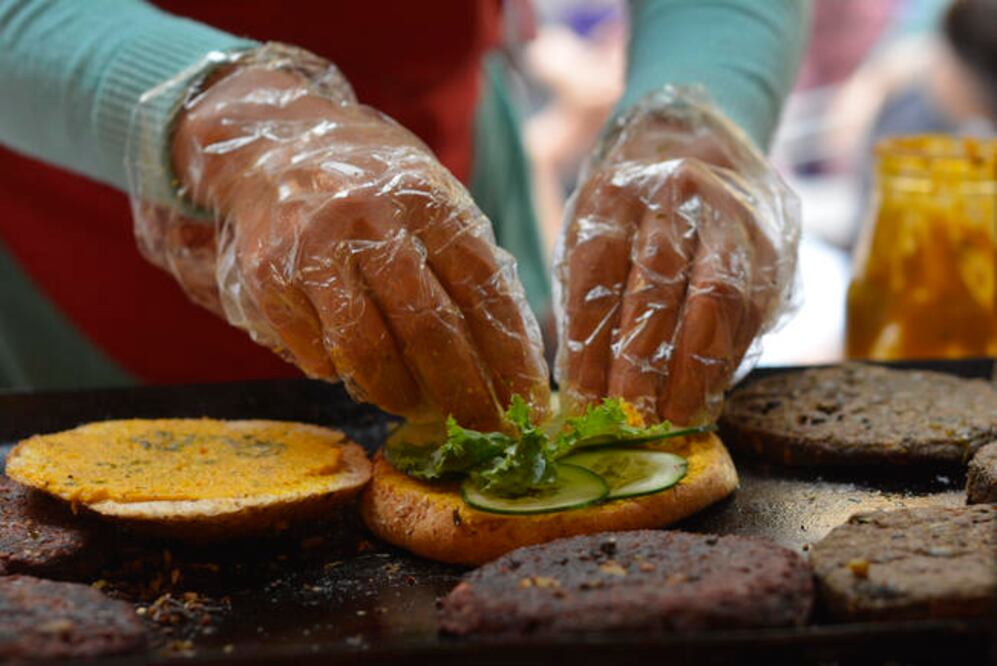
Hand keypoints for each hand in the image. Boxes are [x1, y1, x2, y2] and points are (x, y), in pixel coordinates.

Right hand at [134, 44, 549, 429]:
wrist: (273, 144)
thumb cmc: (373, 186)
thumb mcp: (430, 197)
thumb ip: (466, 261)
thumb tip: (511, 356)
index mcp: (426, 196)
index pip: (482, 290)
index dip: (510, 355)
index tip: (529, 402)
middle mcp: (369, 215)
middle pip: (429, 328)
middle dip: (464, 392)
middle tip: (484, 429)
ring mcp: (312, 246)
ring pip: (367, 350)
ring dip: (400, 394)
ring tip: (417, 407)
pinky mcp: (266, 276)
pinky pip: (317, 351)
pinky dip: (345, 375)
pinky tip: (360, 376)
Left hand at [554, 89, 798, 424]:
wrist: (699, 141)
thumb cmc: (629, 210)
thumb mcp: (591, 235)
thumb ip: (586, 301)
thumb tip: (582, 391)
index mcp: (615, 192)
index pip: (598, 278)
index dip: (591, 346)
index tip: (583, 402)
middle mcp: (675, 195)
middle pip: (655, 288)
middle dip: (640, 364)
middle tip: (628, 419)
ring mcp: (730, 215)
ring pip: (714, 299)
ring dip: (693, 368)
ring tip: (673, 418)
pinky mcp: (770, 243)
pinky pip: (751, 308)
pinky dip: (726, 357)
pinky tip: (706, 393)